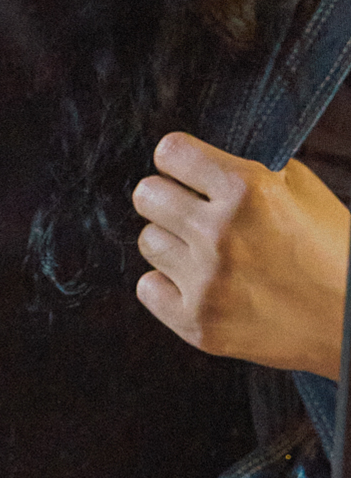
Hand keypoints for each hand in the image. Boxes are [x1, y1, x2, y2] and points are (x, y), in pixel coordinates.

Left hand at [133, 131, 349, 379]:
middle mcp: (220, 234)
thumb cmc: (333, 252)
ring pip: (148, 241)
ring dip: (173, 244)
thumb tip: (196, 164)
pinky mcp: (198, 324)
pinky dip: (169, 286)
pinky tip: (202, 285)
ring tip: (209, 255)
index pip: (169, 152)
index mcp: (248, 190)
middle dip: (169, 200)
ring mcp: (207, 283)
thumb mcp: (303, 191)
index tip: (188, 173)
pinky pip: (147, 287)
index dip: (179, 162)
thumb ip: (246, 172)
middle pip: (146, 195)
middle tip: (193, 214)